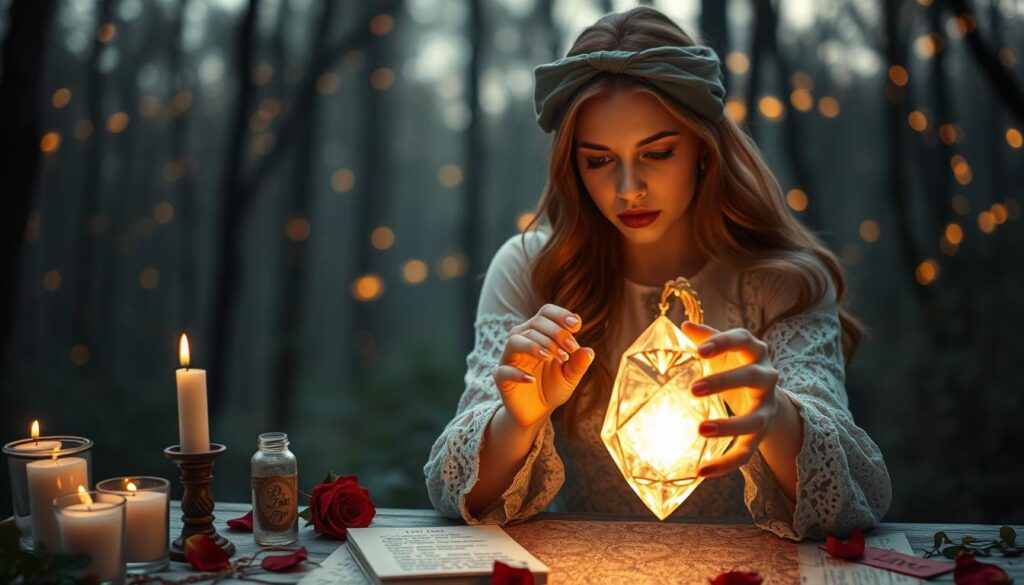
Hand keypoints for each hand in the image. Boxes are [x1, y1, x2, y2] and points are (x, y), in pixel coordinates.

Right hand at [493, 304, 595, 427]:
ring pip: (515, 340)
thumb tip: (589, 351)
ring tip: (550, 357)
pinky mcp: (501, 377)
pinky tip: (532, 380)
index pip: (546, 313)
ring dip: (535, 346)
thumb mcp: (570, 376)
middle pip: (534, 323)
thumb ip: (578, 364)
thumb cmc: (552, 388)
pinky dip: (517, 373)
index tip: (576, 326)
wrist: (537, 412)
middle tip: (569, 351)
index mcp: (538, 334)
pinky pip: (504, 370)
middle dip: (555, 334)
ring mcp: (509, 358)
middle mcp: (522, 341)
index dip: (560, 315)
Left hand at [681, 321, 779, 477]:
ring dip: (730, 426)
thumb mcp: (723, 348)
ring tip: (701, 429)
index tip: (699, 351)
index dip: (722, 343)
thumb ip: (706, 337)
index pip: (741, 341)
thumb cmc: (735, 362)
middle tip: (693, 389)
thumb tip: (685, 325)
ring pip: (754, 419)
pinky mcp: (762, 432)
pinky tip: (702, 471)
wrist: (765, 391)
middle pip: (751, 377)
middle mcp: (766, 376)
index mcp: (754, 350)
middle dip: (724, 382)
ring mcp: (767, 406)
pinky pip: (748, 451)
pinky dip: (727, 463)